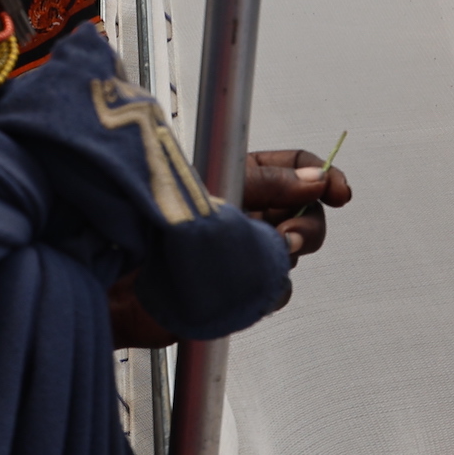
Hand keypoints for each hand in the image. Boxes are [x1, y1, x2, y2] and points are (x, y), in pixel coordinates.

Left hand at [106, 147, 352, 347]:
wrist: (118, 287)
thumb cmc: (145, 226)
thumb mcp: (210, 190)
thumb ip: (265, 184)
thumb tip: (312, 177)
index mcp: (242, 175)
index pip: (298, 165)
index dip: (323, 174)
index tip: (336, 190)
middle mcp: (250, 210)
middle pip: (309, 211)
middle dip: (308, 225)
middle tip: (286, 239)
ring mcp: (248, 248)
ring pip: (295, 252)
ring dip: (281, 257)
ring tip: (250, 259)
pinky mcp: (243, 284)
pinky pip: (278, 289)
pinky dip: (265, 288)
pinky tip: (241, 283)